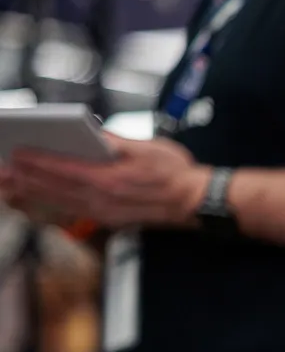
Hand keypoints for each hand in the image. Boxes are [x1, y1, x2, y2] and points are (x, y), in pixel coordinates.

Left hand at [1, 136, 208, 229]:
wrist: (197, 201)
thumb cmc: (177, 174)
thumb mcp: (149, 148)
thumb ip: (116, 142)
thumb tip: (92, 133)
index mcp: (113, 179)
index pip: (67, 170)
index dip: (39, 162)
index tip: (17, 154)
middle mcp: (106, 200)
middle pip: (57, 189)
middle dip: (26, 179)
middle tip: (2, 171)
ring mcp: (107, 212)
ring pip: (61, 202)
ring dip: (33, 194)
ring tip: (10, 185)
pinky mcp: (110, 218)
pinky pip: (73, 210)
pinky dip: (51, 204)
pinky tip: (39, 198)